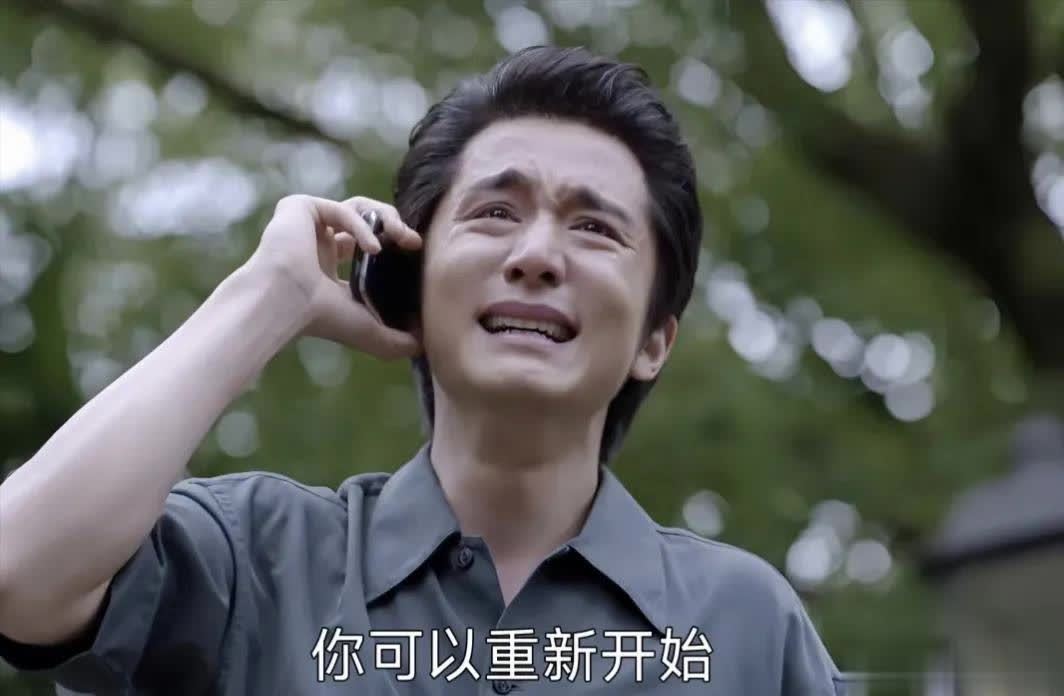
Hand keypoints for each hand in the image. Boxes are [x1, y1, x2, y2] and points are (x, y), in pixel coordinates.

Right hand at [243, 194, 422, 358]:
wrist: (286, 304)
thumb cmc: (322, 320)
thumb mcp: (369, 332)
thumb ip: (398, 341)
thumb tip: (424, 346)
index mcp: (329, 268)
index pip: (367, 247)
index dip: (395, 247)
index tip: (417, 252)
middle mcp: (317, 244)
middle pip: (368, 219)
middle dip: (396, 227)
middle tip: (415, 241)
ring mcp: (308, 224)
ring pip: (359, 206)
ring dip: (386, 217)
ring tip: (402, 235)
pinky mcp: (300, 207)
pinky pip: (342, 208)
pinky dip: (362, 227)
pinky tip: (373, 249)